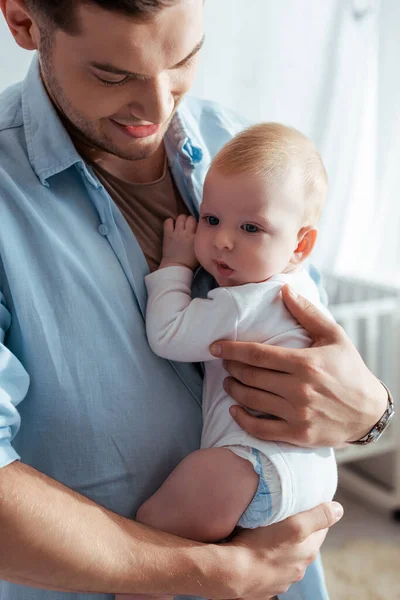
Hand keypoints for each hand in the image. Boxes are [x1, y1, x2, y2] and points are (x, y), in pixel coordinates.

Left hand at [159, 215, 198, 270]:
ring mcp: (177, 233)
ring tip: (180, 225)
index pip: (199, 223)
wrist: (176, 267)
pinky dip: (170, 222)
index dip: (197, 224)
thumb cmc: (190, 262)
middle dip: (189, 220)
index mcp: (197, 238)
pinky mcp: (168, 234)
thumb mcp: (200, 250)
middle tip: (187, 226)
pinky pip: (168, 221)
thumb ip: (200, 239)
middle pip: (190, 218)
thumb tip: (200, 232)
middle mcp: (188, 233)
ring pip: (181, 217)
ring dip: (181, 220)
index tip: (196, 228)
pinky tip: (171, 226)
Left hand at [210, 285, 387, 447]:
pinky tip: (234, 410)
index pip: (257, 354)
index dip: (231, 349)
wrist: (369, 411)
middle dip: (231, 367)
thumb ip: (307, 313)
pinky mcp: (298, 435)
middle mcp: (299, 390)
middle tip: (224, 362)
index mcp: (305, 363)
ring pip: (252, 401)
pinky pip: (261, 430)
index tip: (215, 347)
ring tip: (228, 381)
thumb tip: (284, 290)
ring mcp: (298, 414)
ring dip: (233, 390)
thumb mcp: (334, 336)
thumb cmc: (350, 370)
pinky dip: (243, 420)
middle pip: (250, 376)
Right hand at [221, 501, 342, 598]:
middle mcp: (297, 570)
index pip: (320, 530)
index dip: (314, 514)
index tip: (303, 502)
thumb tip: (339, 510)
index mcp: (307, 553)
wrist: (230, 574)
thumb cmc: (261, 547)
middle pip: (302, 543)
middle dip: (295, 529)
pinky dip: (265, 558)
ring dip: (279, 545)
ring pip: (284, 556)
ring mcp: (279, 580)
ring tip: (265, 531)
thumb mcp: (294, 526)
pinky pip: (268, 567)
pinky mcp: (262, 585)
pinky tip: (254, 550)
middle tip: (282, 513)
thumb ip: (317, 517)